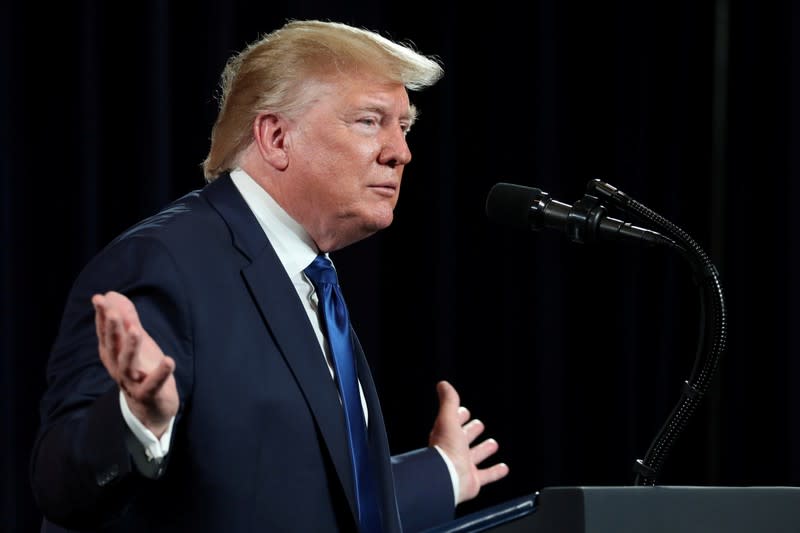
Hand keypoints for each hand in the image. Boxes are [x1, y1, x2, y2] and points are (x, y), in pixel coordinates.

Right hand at [92, 291, 177, 436]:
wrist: (151, 409)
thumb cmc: (142, 371)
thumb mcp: (135, 343)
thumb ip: (126, 319)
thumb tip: (112, 295)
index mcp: (113, 355)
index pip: (105, 334)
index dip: (102, 317)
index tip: (99, 299)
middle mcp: (118, 368)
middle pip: (113, 347)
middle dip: (112, 329)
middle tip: (114, 311)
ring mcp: (132, 383)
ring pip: (128, 365)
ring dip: (131, 348)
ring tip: (136, 331)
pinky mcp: (148, 394)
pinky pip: (153, 385)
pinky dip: (160, 373)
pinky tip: (169, 360)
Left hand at [428, 380, 509, 503]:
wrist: (446, 478)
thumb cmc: (446, 449)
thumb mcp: (448, 419)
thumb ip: (448, 401)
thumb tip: (443, 384)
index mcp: (446, 436)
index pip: (453, 423)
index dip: (459, 416)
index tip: (464, 411)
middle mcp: (454, 451)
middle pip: (464, 439)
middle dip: (471, 431)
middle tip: (479, 425)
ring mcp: (464, 466)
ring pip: (475, 456)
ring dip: (483, 450)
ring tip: (493, 443)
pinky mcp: (473, 480)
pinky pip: (487, 475)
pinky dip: (495, 472)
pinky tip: (504, 468)